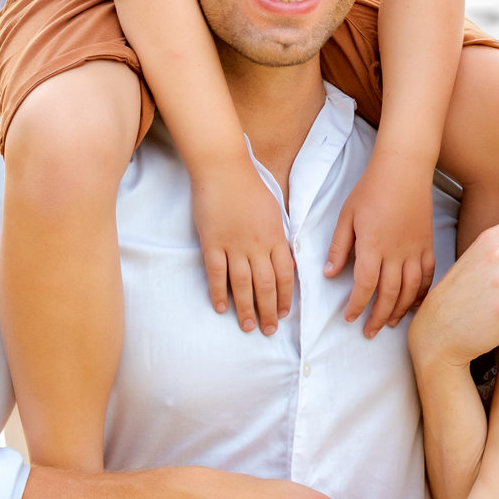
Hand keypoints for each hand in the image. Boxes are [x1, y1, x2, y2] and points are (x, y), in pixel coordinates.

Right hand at [193, 156, 295, 334]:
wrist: (223, 168)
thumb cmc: (250, 186)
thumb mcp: (274, 212)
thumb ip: (279, 239)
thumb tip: (286, 263)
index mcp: (275, 237)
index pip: (285, 275)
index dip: (285, 297)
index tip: (284, 313)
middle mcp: (257, 245)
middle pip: (266, 286)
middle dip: (269, 311)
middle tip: (269, 330)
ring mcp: (234, 245)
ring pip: (243, 285)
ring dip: (247, 309)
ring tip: (248, 326)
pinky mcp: (212, 243)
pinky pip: (216, 274)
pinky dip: (219, 293)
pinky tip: (221, 308)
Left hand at [327, 152, 438, 336]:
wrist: (403, 169)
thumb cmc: (371, 190)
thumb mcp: (346, 216)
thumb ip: (338, 247)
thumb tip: (329, 273)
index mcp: (373, 246)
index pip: (365, 285)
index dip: (357, 305)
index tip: (349, 318)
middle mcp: (396, 253)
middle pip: (389, 294)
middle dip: (378, 316)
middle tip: (369, 331)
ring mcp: (415, 249)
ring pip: (411, 289)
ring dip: (400, 310)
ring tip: (391, 323)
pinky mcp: (428, 244)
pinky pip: (428, 275)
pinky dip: (423, 292)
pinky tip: (415, 303)